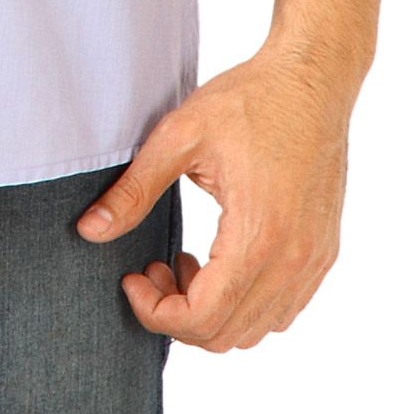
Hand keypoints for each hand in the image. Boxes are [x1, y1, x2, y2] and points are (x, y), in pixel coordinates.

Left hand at [74, 41, 352, 350]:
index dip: (156, 312)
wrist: (312, 78)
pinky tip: (220, 259)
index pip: (202, 319)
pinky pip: (283, 310)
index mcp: (259, 235)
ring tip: (185, 261)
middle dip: (177, 313)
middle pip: (227, 335)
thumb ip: (134, 191)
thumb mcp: (180, 136)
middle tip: (153, 267)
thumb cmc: (250, 99)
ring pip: (256, 330)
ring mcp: (314, 261)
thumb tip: (89, 231)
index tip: (132, 277)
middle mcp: (294, 260)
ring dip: (212, 312)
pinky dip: (244, 304)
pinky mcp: (323, 253)